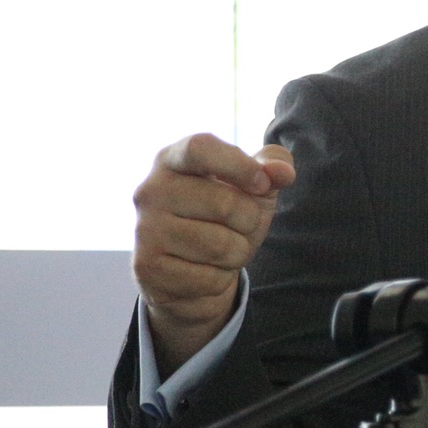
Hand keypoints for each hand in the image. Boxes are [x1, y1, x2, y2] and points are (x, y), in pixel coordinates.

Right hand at [132, 134, 294, 374]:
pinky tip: (206, 271)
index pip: (200, 148)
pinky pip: (208, 278)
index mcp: (172, 159)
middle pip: (223, 203)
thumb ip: (273, 166)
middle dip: (249, 220)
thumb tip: (282, 173)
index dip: (238, 165)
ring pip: (219, 246)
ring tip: (224, 249)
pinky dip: (220, 279)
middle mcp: (150, 190)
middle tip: (240, 226)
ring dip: (237, 252)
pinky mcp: (148, 268)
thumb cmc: (225, 216)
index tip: (263, 184)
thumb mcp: (253, 185)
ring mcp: (145, 229)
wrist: (192, 272)